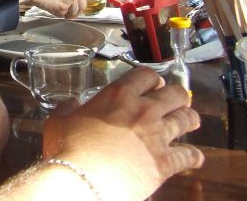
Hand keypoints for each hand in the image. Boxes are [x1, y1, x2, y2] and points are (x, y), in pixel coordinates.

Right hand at [31, 0, 87, 17]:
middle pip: (83, 4)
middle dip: (79, 7)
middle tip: (73, 8)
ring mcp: (70, 1)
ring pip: (75, 12)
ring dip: (71, 13)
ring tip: (66, 14)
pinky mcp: (61, 9)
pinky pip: (64, 15)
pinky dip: (61, 14)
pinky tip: (58, 12)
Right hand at [43, 68, 203, 200]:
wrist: (82, 179)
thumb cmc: (68, 149)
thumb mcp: (59, 121)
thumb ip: (68, 109)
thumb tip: (70, 104)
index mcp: (118, 96)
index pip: (145, 75)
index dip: (152, 79)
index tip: (152, 84)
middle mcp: (143, 110)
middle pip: (175, 93)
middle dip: (177, 96)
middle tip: (174, 101)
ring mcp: (157, 136)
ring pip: (187, 119)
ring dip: (189, 119)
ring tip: (189, 121)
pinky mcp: (165, 162)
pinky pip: (190, 155)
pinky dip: (193, 156)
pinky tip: (194, 157)